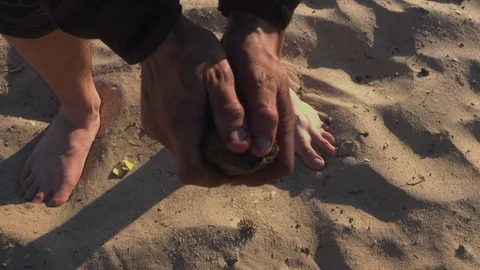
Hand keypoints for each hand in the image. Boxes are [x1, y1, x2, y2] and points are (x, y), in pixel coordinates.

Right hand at [140, 16, 250, 186]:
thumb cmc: (193, 54)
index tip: (233, 170)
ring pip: (183, 150)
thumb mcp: (220, 78)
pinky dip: (191, 137)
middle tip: (236, 150)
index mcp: (181, 126)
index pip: (192, 173)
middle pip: (190, 164)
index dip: (213, 179)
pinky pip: (174, 137)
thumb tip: (240, 146)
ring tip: (224, 133)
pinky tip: (204, 120)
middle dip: (214, 165)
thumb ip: (230, 113)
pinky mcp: (151, 117)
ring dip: (202, 150)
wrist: (159, 35)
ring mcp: (154, 125)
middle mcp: (164, 132)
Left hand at [221, 11, 294, 185]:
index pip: (282, 166)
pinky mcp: (249, 120)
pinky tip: (213, 149)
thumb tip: (261, 151)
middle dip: (247, 175)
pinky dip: (231, 152)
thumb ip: (264, 116)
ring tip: (214, 164)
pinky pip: (243, 144)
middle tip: (220, 174)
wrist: (247, 41)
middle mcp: (274, 129)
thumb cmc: (255, 61)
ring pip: (254, 158)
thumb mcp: (260, 85)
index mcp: (284, 125)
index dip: (263, 177)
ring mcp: (261, 125)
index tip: (237, 178)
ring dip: (238, 165)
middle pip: (266, 166)